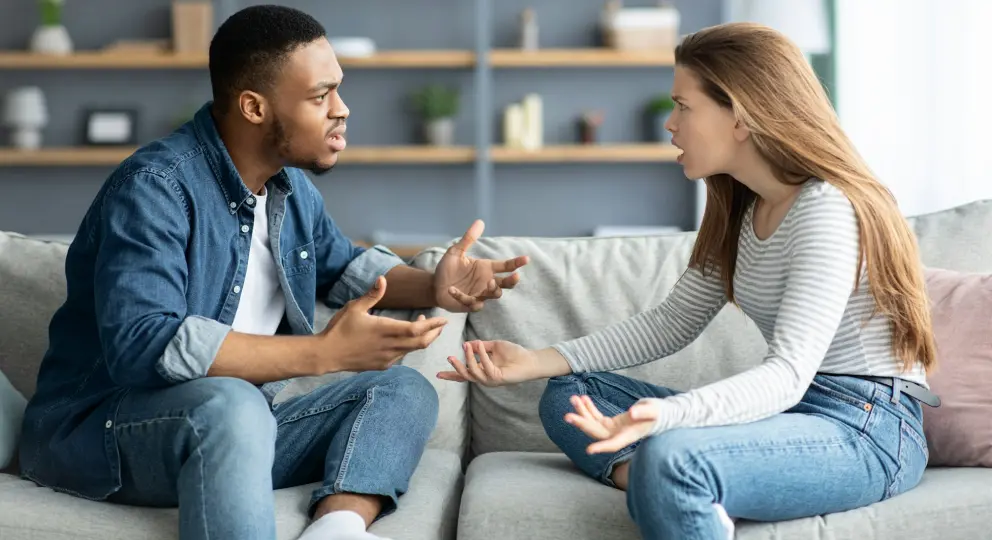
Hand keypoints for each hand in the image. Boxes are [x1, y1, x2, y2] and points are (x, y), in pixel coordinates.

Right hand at [317, 276, 447, 372]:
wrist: (327, 355)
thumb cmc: (339, 329)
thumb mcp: (354, 307)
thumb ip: (372, 295)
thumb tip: (383, 279)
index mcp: (385, 330)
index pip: (417, 329)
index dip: (433, 325)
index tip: (443, 319)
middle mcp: (390, 346)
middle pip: (421, 342)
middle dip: (434, 333)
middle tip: (440, 325)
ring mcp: (387, 358)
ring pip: (412, 350)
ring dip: (421, 339)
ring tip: (422, 327)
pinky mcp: (382, 365)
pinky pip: (401, 356)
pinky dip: (409, 347)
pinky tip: (404, 340)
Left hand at [433, 220, 528, 311]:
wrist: (435, 285)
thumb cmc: (447, 268)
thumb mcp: (456, 252)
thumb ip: (468, 239)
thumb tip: (480, 221)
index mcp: (486, 268)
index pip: (505, 266)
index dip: (516, 263)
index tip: (526, 259)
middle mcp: (486, 282)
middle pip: (506, 284)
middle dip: (512, 281)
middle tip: (515, 277)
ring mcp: (480, 294)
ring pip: (495, 294)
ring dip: (494, 290)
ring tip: (489, 283)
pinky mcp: (470, 304)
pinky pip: (472, 303)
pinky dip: (463, 297)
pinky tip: (453, 290)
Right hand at [437, 340, 536, 385]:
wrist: (530, 359)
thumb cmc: (514, 353)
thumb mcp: (494, 346)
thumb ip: (481, 346)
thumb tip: (467, 343)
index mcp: (482, 370)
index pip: (464, 374)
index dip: (451, 374)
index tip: (438, 374)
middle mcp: (484, 377)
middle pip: (465, 376)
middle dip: (456, 367)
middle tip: (450, 357)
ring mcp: (491, 379)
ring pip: (473, 372)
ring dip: (468, 358)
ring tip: (466, 346)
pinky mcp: (498, 378)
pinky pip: (485, 366)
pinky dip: (481, 354)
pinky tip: (479, 344)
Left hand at [565, 396, 659, 453]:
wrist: (660, 415)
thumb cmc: (660, 413)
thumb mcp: (654, 410)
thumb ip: (644, 412)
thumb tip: (632, 412)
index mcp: (629, 436)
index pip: (614, 444)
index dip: (602, 447)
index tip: (589, 450)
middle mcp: (618, 435)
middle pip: (597, 433)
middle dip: (582, 424)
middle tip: (567, 416)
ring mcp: (613, 430)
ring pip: (593, 424)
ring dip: (583, 412)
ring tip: (574, 398)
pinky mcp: (610, 424)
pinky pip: (596, 417)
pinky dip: (589, 408)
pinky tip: (583, 398)